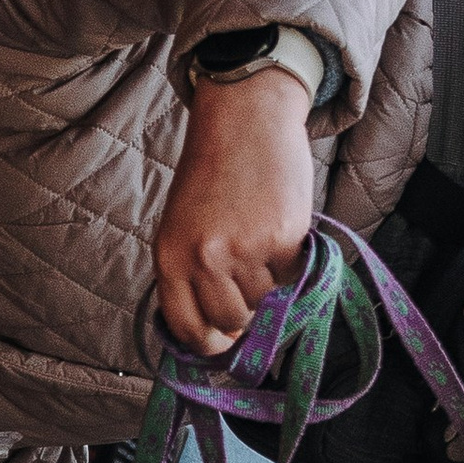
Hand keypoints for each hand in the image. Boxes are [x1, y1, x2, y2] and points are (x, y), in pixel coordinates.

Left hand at [154, 67, 316, 357]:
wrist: (243, 120)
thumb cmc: (211, 176)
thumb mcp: (182, 228)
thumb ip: (191, 278)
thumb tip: (223, 334)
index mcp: (170, 258)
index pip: (188, 330)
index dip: (211, 342)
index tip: (225, 338)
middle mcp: (204, 259)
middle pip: (233, 321)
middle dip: (246, 310)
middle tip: (250, 276)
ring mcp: (244, 249)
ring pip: (267, 303)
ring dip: (270, 283)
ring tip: (261, 241)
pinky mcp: (282, 238)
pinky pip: (293, 278)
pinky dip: (291, 262)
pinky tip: (279, 229)